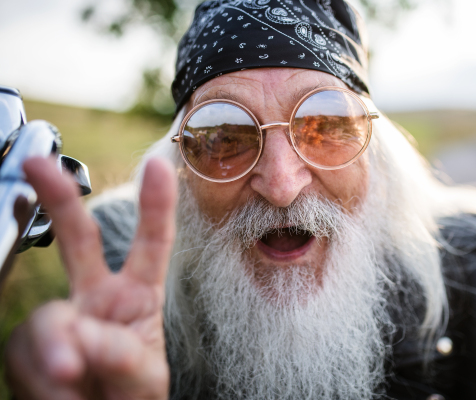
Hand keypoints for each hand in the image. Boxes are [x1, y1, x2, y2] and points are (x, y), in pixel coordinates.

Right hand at [5, 156, 176, 399]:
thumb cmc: (131, 396)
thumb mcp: (143, 378)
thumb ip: (120, 354)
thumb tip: (77, 336)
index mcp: (136, 298)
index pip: (150, 245)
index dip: (156, 205)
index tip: (158, 164)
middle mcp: (96, 298)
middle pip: (79, 239)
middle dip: (60, 199)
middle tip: (38, 165)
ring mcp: (60, 319)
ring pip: (45, 316)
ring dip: (56, 353)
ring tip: (74, 382)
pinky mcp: (27, 346)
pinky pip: (21, 349)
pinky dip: (38, 375)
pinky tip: (57, 390)